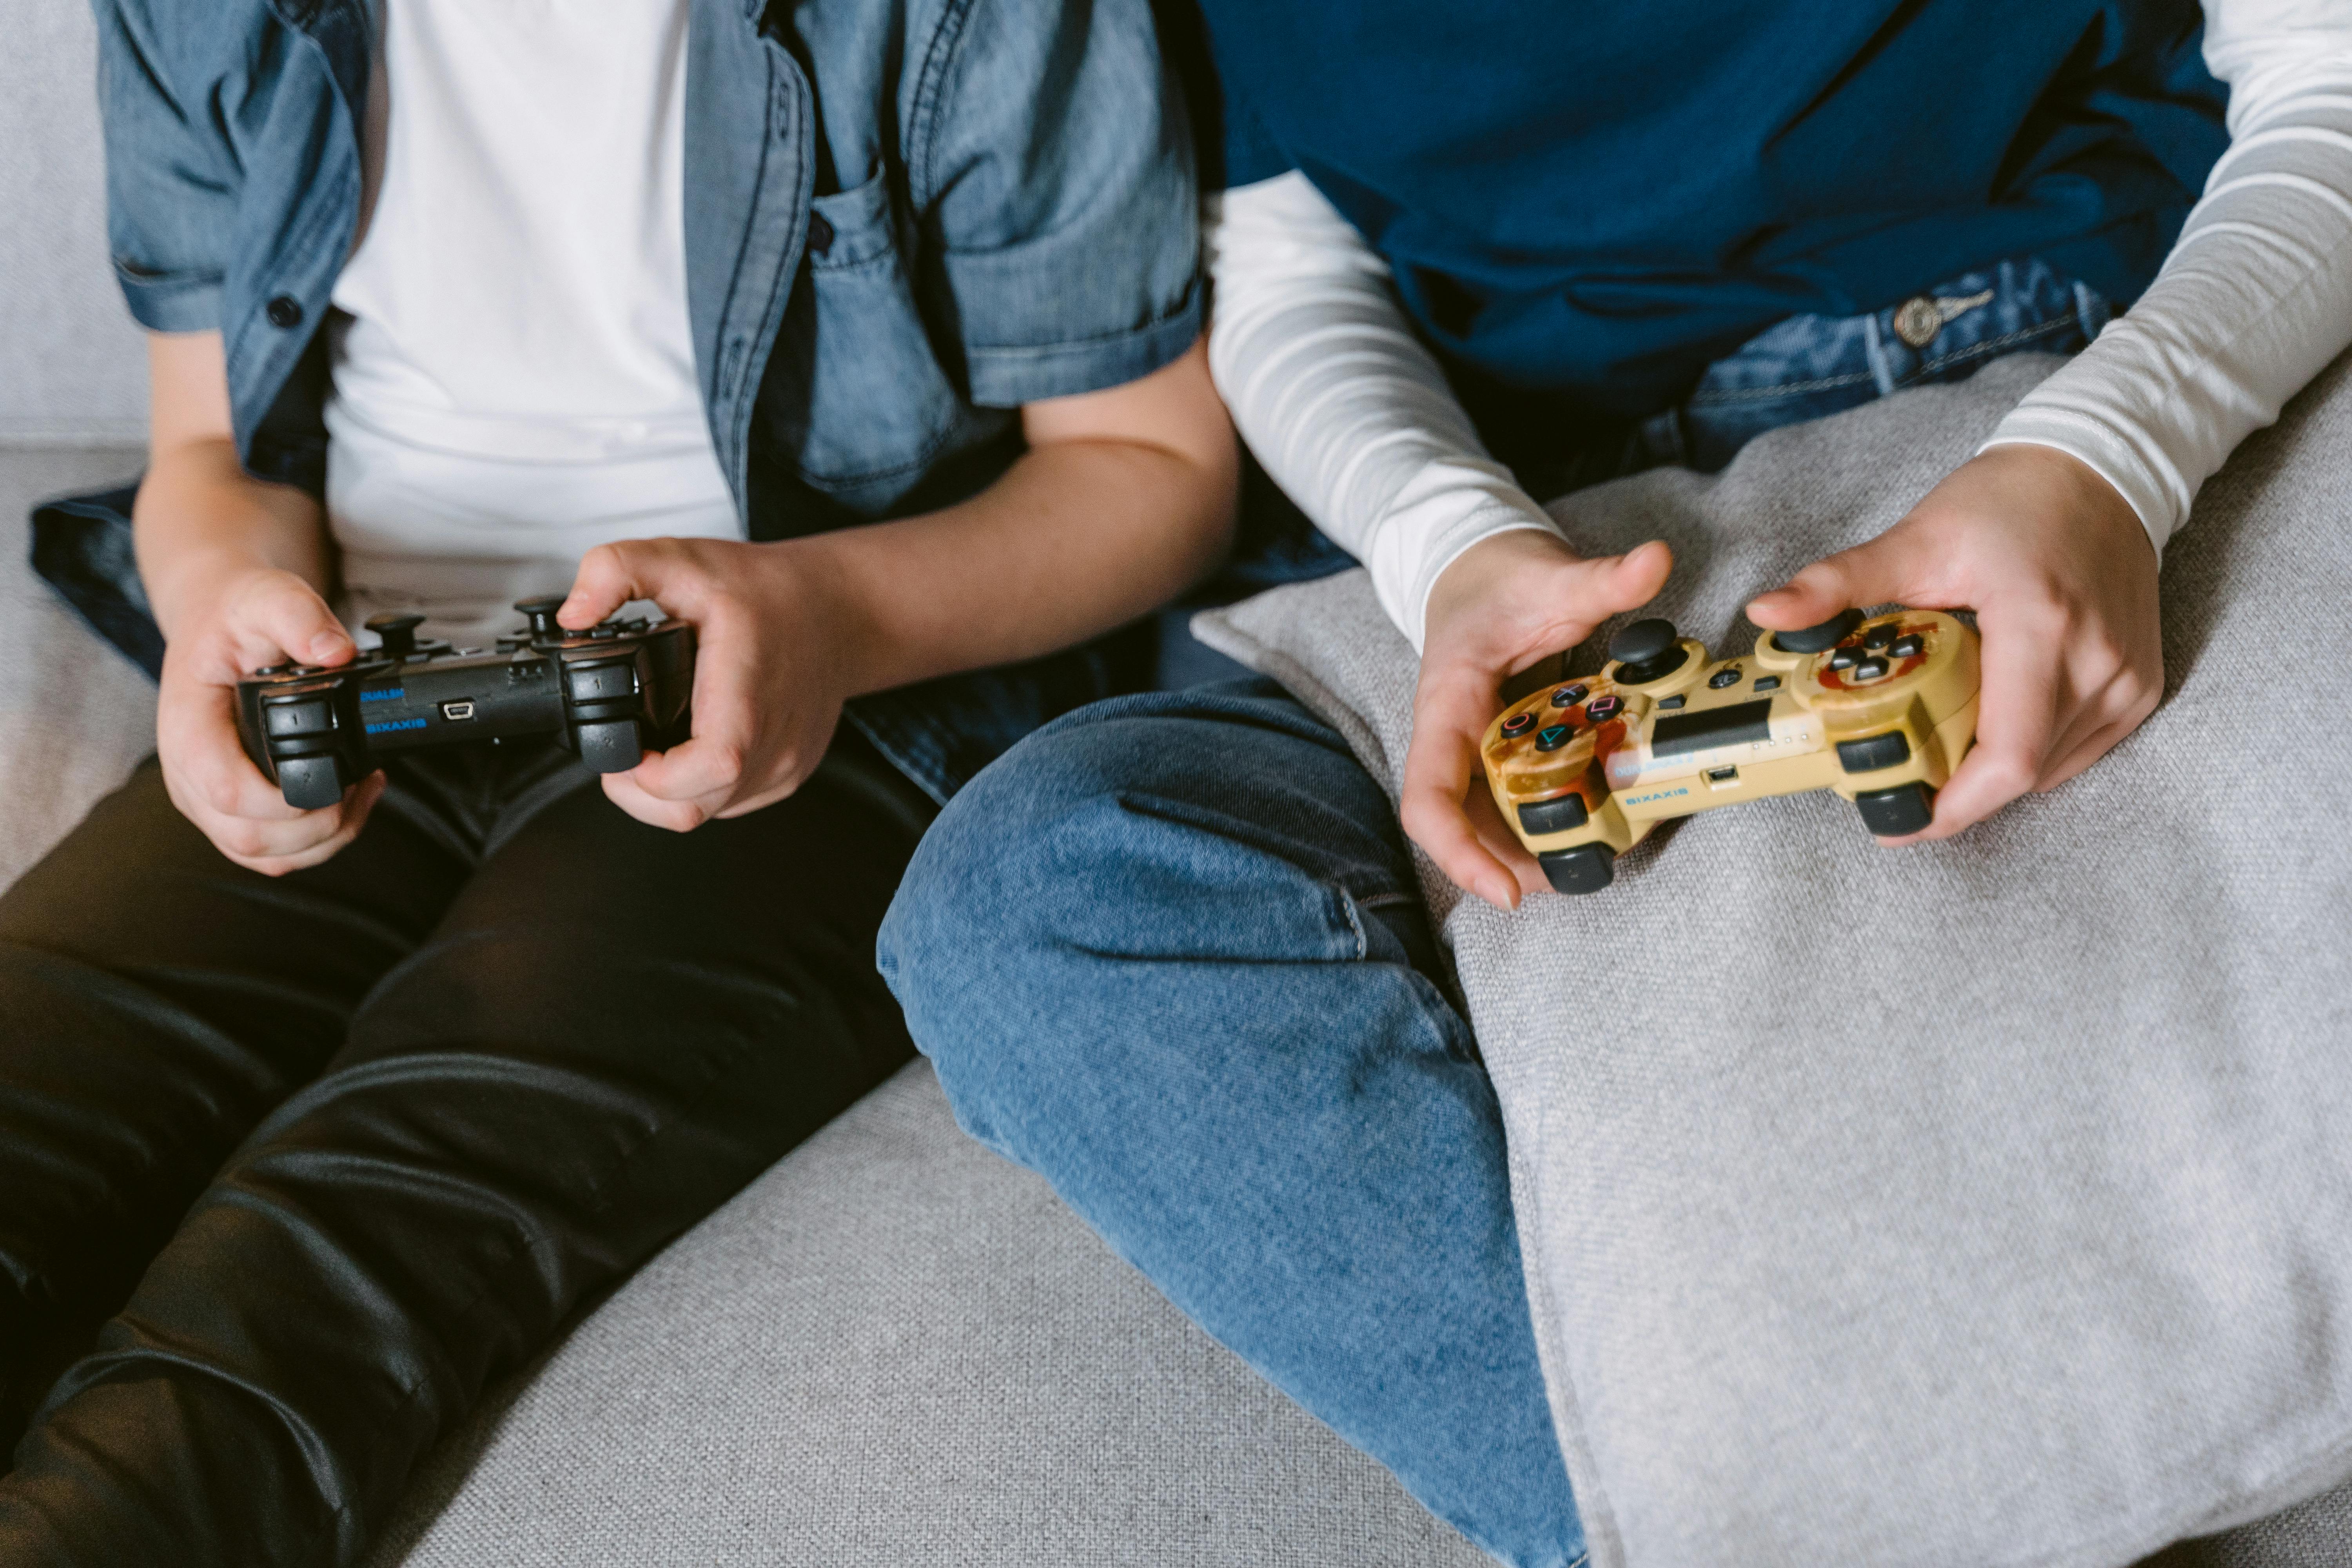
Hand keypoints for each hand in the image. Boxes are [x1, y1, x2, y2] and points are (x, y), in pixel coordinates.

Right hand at [156, 566, 383, 873]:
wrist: (216, 623)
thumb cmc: (236, 617)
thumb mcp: (267, 597)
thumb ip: (299, 617)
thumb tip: (335, 651)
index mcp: (186, 728)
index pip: (226, 790)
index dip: (285, 802)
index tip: (339, 781)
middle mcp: (189, 773)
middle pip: (248, 837)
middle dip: (317, 827)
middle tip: (363, 785)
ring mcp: (207, 798)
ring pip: (262, 855)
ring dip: (323, 838)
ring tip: (363, 791)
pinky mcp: (230, 810)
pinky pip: (270, 853)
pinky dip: (315, 842)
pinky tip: (348, 801)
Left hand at [560, 537, 865, 830]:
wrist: (838, 612)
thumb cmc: (766, 592)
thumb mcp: (683, 558)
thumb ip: (616, 571)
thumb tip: (573, 614)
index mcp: (747, 691)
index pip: (711, 764)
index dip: (652, 776)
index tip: (624, 751)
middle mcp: (773, 739)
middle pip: (694, 807)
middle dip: (639, 792)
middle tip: (619, 753)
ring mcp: (785, 764)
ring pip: (709, 812)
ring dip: (667, 794)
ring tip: (650, 752)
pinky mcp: (789, 775)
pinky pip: (730, 803)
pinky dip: (699, 789)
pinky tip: (689, 751)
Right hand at [1402, 528, 1673, 909]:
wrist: (1476, 570)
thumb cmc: (1499, 581)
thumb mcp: (1550, 579)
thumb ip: (1602, 578)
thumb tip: (1656, 560)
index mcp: (1445, 706)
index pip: (1429, 798)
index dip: (1459, 852)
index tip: (1508, 890)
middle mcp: (1449, 740)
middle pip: (1459, 826)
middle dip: (1506, 866)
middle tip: (1572, 880)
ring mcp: (1469, 750)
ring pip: (1482, 822)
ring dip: (1524, 853)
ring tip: (1584, 865)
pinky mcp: (1494, 752)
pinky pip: (1507, 802)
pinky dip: (1542, 822)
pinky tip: (1585, 828)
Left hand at [1746, 443, 2160, 842]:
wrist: (2101, 470)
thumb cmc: (2012, 500)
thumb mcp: (1918, 537)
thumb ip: (1839, 583)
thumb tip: (1766, 611)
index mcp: (2043, 625)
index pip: (2007, 755)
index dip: (1953, 805)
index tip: (1900, 817)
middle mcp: (2098, 662)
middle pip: (2021, 772)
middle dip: (1957, 786)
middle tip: (1900, 769)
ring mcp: (2128, 678)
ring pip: (2049, 770)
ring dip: (1990, 769)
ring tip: (1942, 733)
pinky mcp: (2140, 686)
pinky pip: (2077, 750)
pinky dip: (2029, 751)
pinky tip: (1992, 717)